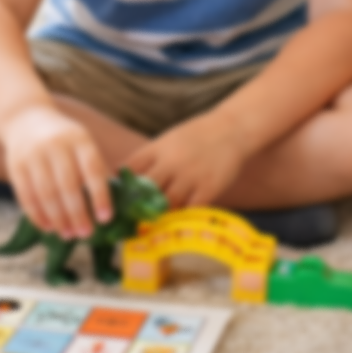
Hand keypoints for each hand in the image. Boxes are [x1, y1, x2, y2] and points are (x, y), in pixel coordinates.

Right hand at [1, 106, 111, 238]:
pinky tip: (47, 228)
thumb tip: (106, 206)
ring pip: (46, 193)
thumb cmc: (64, 139)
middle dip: (77, 214)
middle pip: (67, 185)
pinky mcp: (15, 166)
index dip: (100, 195)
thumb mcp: (82, 142)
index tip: (105, 218)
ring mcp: (33, 155)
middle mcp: (56, 145)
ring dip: (58, 219)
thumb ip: (93, 168)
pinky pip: (26, 196)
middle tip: (85, 234)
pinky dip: (37, 215)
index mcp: (79, 139)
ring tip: (68, 235)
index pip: (92, 169)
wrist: (26, 119)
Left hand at [126, 117, 247, 208]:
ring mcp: (190, 176)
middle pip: (144, 190)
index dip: (121, 186)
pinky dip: (182, 217)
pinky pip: (190, 210)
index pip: (130, 169)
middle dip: (137, 204)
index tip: (118, 198)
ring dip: (159, 214)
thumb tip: (127, 178)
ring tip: (155, 222)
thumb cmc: (198, 136)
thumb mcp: (169, 139)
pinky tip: (178, 220)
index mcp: (158, 148)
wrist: (233, 129)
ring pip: (165, 204)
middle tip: (132, 218)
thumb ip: (151, 158)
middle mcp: (171, 162)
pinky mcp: (208, 188)